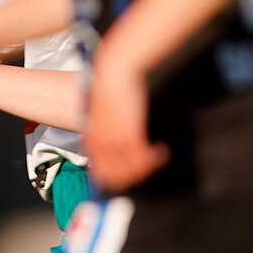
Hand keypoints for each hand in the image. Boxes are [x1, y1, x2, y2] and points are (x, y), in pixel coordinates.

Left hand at [84, 62, 169, 191]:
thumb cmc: (110, 88)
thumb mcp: (101, 114)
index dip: (118, 178)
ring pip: (132, 171)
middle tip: (148, 167)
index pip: (101, 173)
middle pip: (117, 177)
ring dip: (148, 168)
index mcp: (91, 141)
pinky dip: (155, 158)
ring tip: (158, 157)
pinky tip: (161, 149)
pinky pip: (143, 158)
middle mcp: (101, 146)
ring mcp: (114, 143)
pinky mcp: (129, 136)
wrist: (115, 74)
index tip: (133, 172)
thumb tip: (117, 142)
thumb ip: (105, 131)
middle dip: (135, 177)